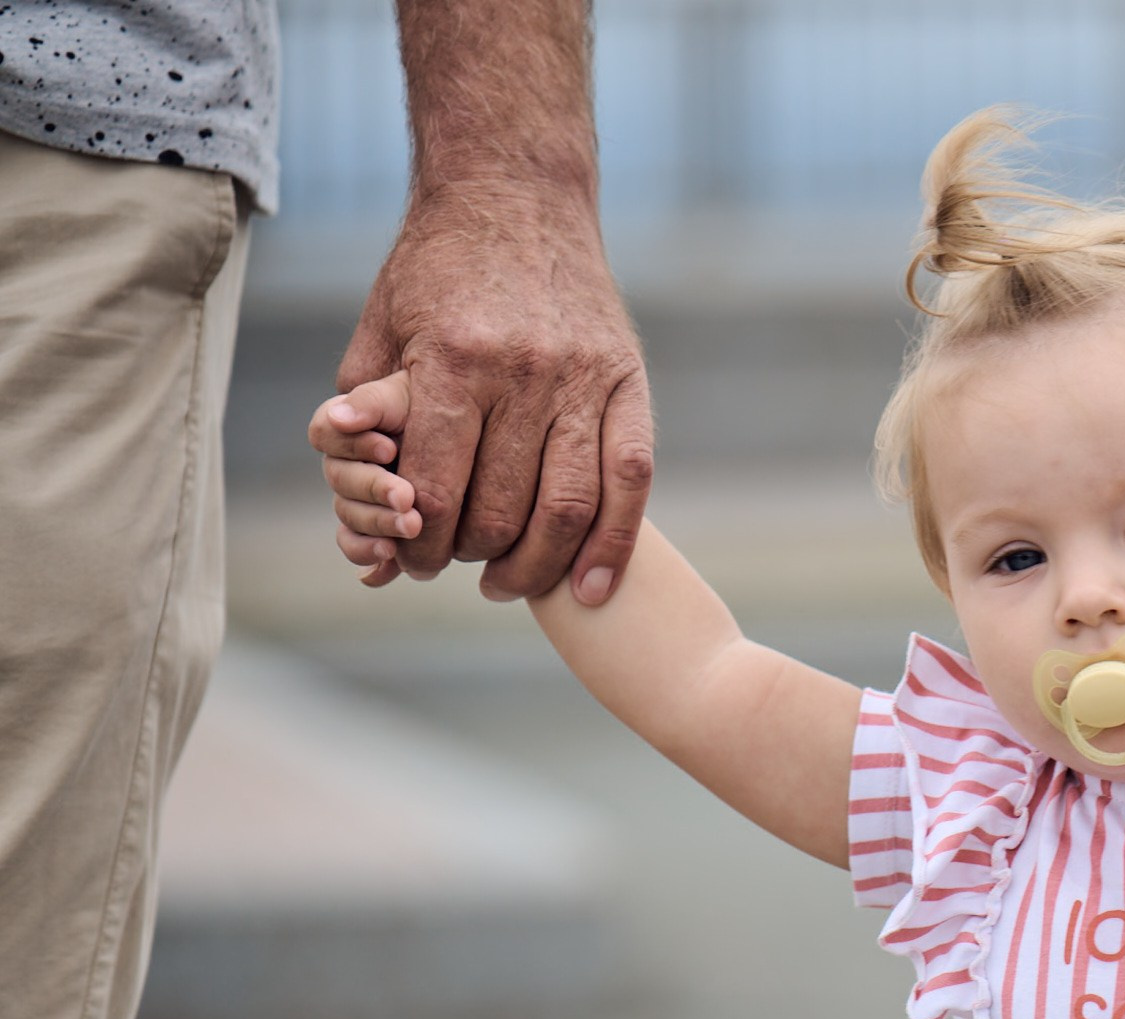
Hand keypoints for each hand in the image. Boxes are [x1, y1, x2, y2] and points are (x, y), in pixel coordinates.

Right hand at [311, 374, 422, 586]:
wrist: (475, 448)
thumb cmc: (441, 412)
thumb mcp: (411, 400)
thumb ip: (374, 403)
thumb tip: (339, 416)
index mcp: (348, 429)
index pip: (325, 433)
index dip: (351, 444)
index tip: (388, 450)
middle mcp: (348, 465)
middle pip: (339, 480)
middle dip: (373, 488)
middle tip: (407, 497)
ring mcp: (360, 501)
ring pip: (349, 515)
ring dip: (378, 522)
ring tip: (412, 526)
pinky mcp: (376, 533)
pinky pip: (358, 547)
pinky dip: (369, 553)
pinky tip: (389, 554)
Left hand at [337, 186, 650, 605]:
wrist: (515, 192)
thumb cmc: (436, 269)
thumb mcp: (381, 331)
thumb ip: (366, 419)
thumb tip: (358, 509)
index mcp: (453, 360)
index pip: (436, 488)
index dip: (420, 543)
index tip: (411, 562)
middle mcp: (524, 372)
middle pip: (503, 508)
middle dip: (473, 557)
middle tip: (461, 570)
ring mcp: (585, 378)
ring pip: (570, 506)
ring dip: (540, 566)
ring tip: (514, 583)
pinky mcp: (629, 381)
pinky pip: (631, 480)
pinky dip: (614, 544)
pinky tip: (591, 585)